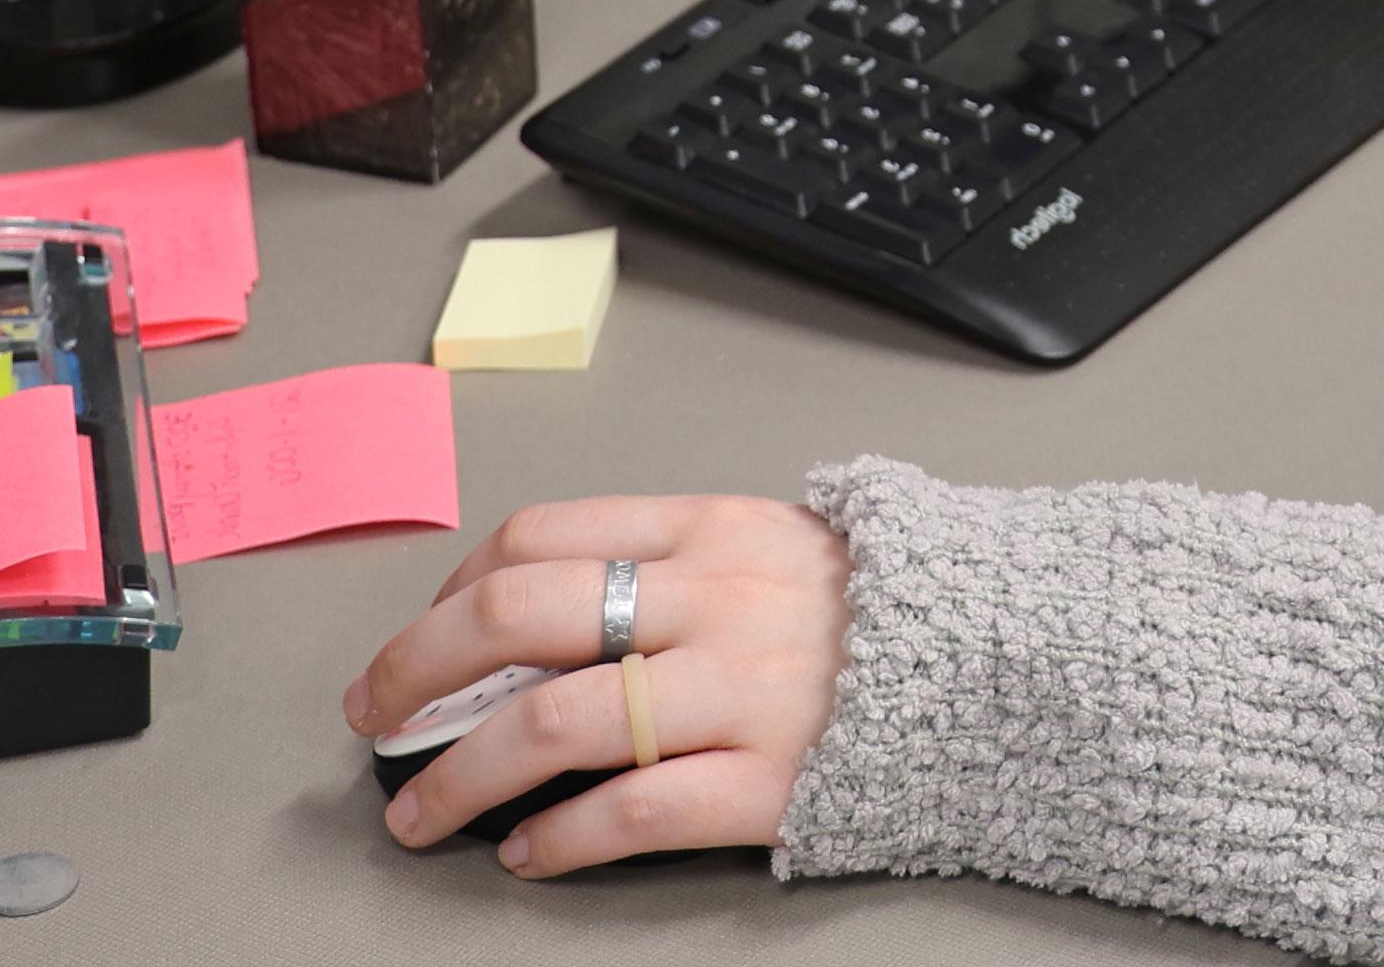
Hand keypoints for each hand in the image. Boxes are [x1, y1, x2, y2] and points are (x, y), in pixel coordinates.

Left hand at [342, 493, 847, 876]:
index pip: (540, 538)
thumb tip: (528, 612)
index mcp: (708, 530)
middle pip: (518, 617)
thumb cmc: (878, 614)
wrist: (1008, 666)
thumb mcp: (772, 546)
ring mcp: (738, 692)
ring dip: (461, 778)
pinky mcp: (768, 782)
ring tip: (423, 814)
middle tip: (376, 719)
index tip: (415, 644)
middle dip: (418, 672)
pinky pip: (632, 813)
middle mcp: (712, 602)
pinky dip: (559, 839)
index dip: (452, 594)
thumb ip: (668, 562)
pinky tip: (529, 854)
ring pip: (553, 724)